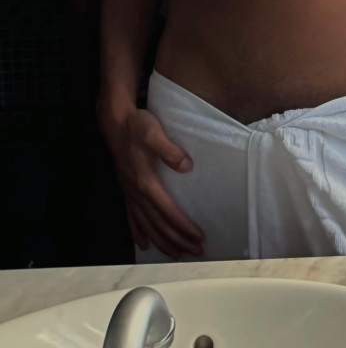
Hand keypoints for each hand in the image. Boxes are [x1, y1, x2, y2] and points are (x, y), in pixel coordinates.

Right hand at [100, 105, 204, 258]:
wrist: (114, 122)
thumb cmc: (136, 126)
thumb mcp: (154, 133)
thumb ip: (170, 151)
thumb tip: (187, 166)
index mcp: (146, 182)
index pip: (168, 212)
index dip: (183, 227)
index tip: (198, 237)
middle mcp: (137, 193)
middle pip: (158, 225)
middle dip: (177, 241)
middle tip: (195, 252)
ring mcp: (130, 194)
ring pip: (146, 226)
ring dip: (162, 242)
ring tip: (176, 254)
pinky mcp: (126, 190)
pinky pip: (132, 219)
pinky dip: (139, 234)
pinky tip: (144, 244)